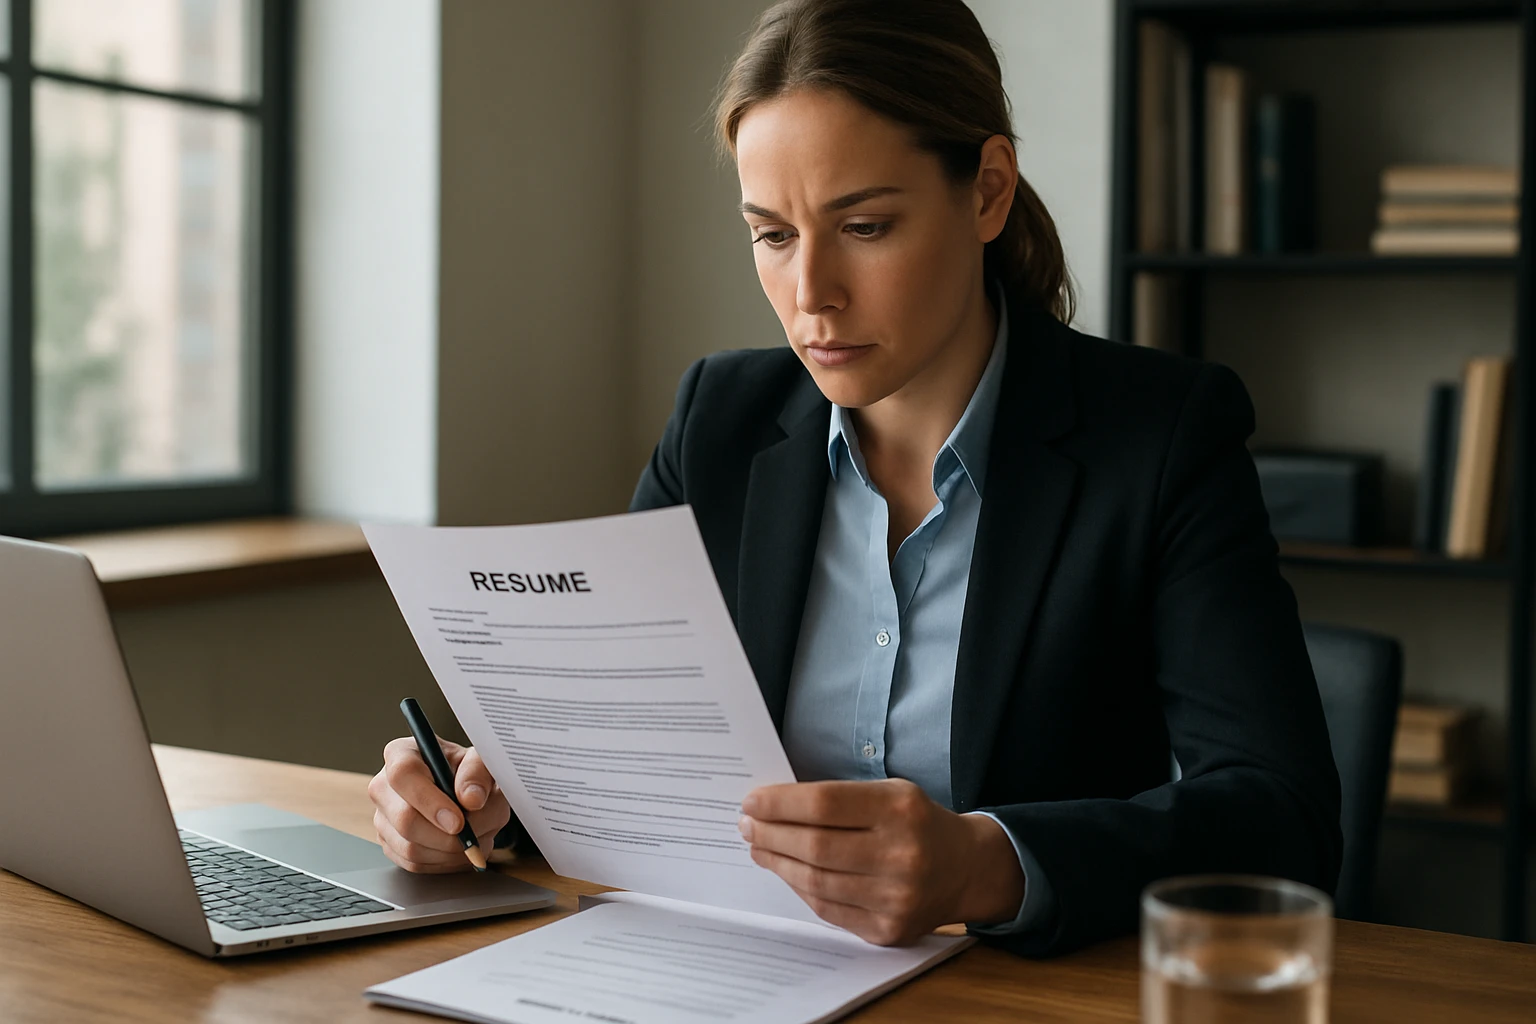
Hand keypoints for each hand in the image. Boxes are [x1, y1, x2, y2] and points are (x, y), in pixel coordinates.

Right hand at [368, 737, 510, 872]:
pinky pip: (414, 864)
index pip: (404, 775)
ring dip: (451, 851)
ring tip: (474, 837)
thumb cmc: (468, 772)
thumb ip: (478, 773)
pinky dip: (444, 862)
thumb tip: (471, 799)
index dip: (431, 801)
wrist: (466, 793)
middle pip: (404, 819)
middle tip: (474, 835)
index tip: (459, 822)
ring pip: (410, 847)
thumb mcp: (481, 761)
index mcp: (402, 753)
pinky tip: (460, 848)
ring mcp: (383, 817)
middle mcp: (384, 786)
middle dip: (447, 836)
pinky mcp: (390, 843)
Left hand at [738, 778, 1023, 945]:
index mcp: (900, 809)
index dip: (779, 804)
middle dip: (770, 835)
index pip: (823, 805)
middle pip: (814, 847)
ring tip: (759, 847)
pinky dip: (801, 889)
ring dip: (778, 863)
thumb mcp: (889, 792)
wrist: (965, 868)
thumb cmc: (916, 822)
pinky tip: (787, 871)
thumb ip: (837, 799)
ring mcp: (896, 898)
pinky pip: (828, 909)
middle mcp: (902, 855)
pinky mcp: (888, 929)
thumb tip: (772, 807)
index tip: (752, 801)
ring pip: (815, 882)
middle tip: (747, 825)